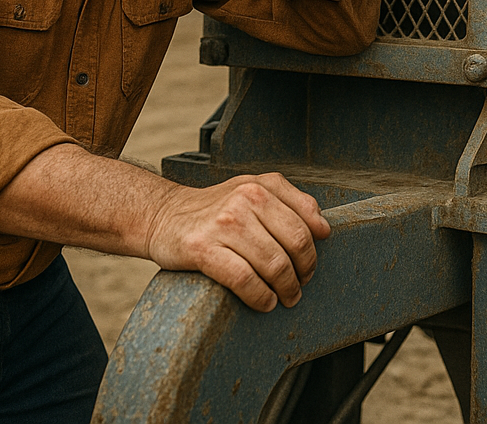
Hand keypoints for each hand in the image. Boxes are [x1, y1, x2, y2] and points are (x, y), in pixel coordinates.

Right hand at [143, 172, 330, 311]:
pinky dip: (261, 297)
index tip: (308, 265)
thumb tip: (324, 228)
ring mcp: (224, 223)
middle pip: (295, 243)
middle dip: (304, 272)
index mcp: (261, 185)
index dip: (314, 248)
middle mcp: (245, 199)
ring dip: (285, 289)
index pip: (306, 219)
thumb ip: (290, 201)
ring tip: (283, 297)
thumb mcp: (252, 190)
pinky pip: (244, 280)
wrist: (163, 216)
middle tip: (299, 286)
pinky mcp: (203, 249)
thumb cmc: (214, 208)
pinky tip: (264, 302)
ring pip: (274, 264)